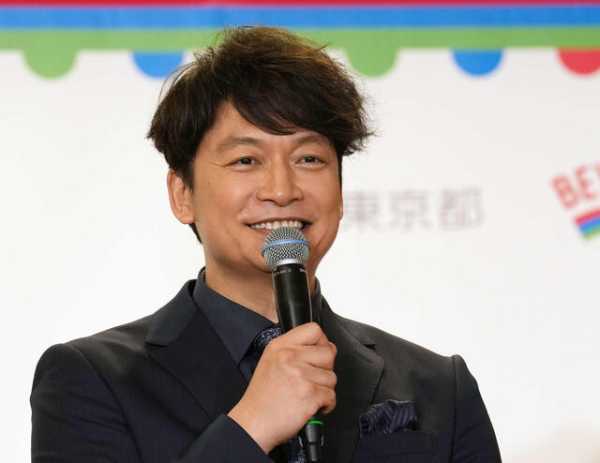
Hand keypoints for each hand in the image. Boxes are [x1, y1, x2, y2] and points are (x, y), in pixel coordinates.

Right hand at [228, 322, 336, 453]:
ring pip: (332, 377)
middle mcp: (290, 357)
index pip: (314, 330)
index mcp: (280, 346)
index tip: (318, 354)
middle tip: (312, 378)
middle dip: (325, 368)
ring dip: (324, 389)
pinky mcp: (309, 394)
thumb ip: (293, 349)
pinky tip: (310, 405)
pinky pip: (331, 396)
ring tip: (306, 394)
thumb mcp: (270, 361)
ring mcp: (300, 375)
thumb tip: (322, 346)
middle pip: (329, 353)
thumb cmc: (262, 397)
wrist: (253, 423)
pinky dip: (325, 405)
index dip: (321, 342)